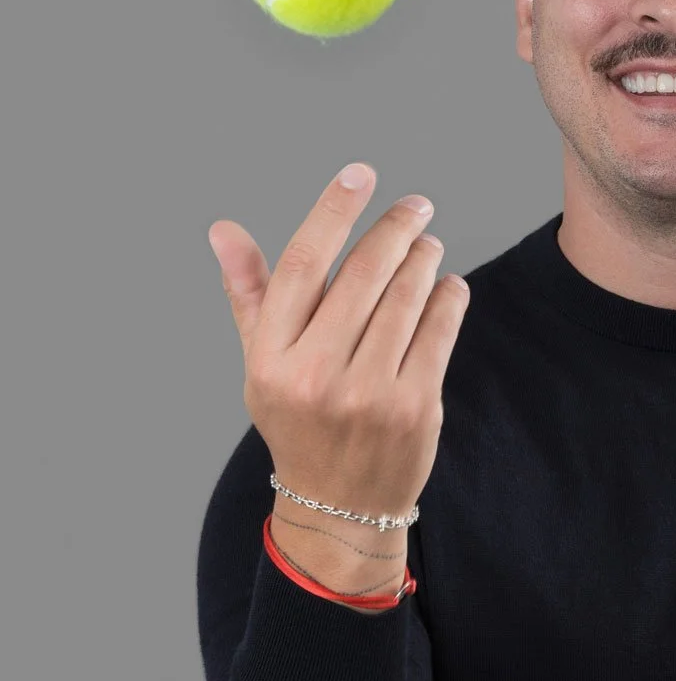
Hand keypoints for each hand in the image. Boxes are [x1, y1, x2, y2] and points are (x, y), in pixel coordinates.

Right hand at [209, 162, 468, 524]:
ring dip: (424, 260)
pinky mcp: (416, 407)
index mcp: (271, 359)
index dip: (332, 210)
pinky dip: (448, 298)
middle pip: (362, 274)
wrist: (340, 506)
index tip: (359, 174)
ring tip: (428, 245)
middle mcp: (316, 374)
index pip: (301, 264)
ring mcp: (370, 393)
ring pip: (406, 298)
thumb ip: (249, 294)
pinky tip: (447, 285)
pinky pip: (439, 332)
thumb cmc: (299, 423)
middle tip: (416, 207)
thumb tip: (223, 229)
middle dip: (395, 229)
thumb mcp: (261, 365)